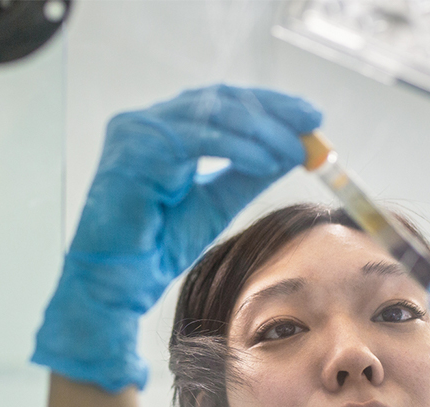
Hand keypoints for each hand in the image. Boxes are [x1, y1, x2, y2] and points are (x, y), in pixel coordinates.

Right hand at [33, 85, 321, 391]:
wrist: (118, 283)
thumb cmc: (156, 247)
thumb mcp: (218, 202)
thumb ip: (250, 172)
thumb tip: (295, 147)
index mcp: (161, 131)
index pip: (221, 103)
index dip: (268, 106)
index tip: (309, 117)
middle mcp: (145, 124)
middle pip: (219, 100)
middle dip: (272, 110)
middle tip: (312, 121)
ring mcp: (137, 133)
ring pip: (212, 115)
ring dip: (261, 130)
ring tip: (294, 149)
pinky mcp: (135, 151)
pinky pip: (197, 139)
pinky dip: (237, 147)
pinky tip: (267, 161)